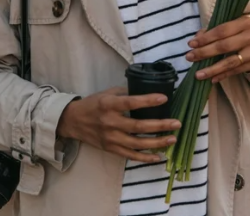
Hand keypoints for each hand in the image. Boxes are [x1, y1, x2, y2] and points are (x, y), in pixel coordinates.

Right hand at [56, 87, 181, 162]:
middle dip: (160, 125)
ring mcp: (111, 138)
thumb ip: (125, 93)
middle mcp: (110, 122)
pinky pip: (131, 156)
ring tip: (172, 139)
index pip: (131, 103)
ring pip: (138, 144)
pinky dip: (145, 158)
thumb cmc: (92, 104)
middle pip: (139, 126)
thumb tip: (146, 91)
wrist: (73, 121)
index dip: (148, 101)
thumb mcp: (106, 93)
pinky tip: (159, 157)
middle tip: (176, 123)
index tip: (164, 98)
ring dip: (157, 143)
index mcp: (109, 104)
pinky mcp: (111, 149)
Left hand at [185, 15, 249, 83]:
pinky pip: (237, 71)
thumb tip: (197, 38)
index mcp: (245, 22)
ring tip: (198, 74)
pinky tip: (212, 79)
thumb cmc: (245, 29)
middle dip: (205, 53)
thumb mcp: (234, 24)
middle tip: (189, 57)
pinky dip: (223, 75)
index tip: (191, 44)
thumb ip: (216, 29)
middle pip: (225, 46)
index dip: (205, 38)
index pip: (222, 31)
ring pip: (231, 62)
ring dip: (213, 69)